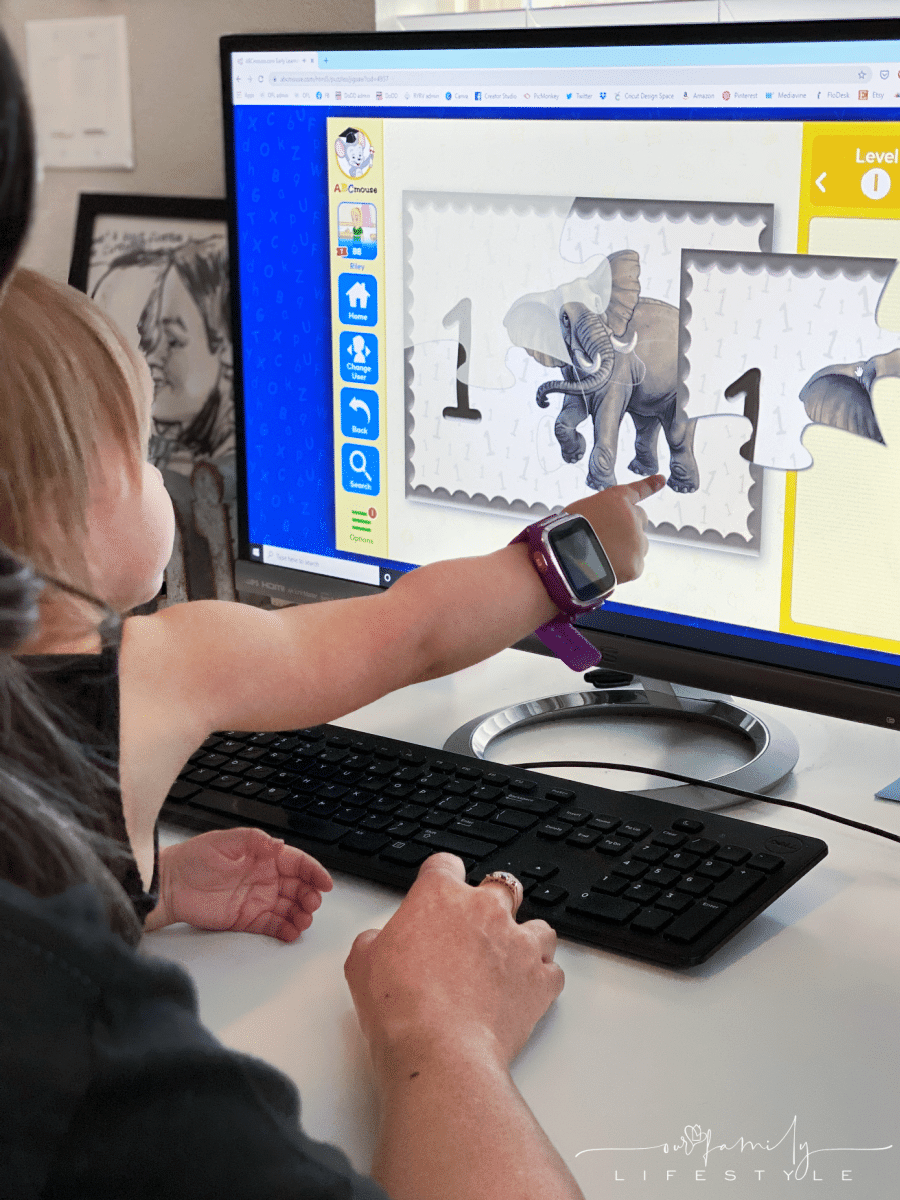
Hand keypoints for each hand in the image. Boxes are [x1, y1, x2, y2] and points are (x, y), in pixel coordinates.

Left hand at [154, 828, 332, 941]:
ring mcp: (257, 900)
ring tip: (303, 920)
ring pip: (289, 908)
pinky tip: (292, 932)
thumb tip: (278, 844)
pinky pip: (273, 926)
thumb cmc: (192, 858)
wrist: (168, 886)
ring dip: (301, 914)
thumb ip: (255, 841)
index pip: (296, 863)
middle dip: (310, 895)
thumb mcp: (226, 840)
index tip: (324, 882)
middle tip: (312, 903)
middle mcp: (264, 878)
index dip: (313, 872)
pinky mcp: (247, 920)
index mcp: (263, 856)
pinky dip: (285, 930)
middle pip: (298, 887)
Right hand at [344, 853, 562, 1074]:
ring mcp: (518, 943)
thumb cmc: (399, 1007)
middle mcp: (484, 909)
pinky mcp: (539, 980)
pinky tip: (526, 992)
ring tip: (510, 961)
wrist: (438, 1049)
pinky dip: (542, 979)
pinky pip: (552, 970)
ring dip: (526, 939)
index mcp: (439, 896)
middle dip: (492, 903)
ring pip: (538, 926)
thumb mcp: (362, 963)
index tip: (440, 891)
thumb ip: (376, 940)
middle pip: (501, 886)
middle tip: (477, 930)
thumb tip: (380, 945)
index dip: (442, 878)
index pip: (445, 864)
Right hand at [565, 473, 664, 582]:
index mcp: (616, 500)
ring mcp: (637, 542)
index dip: (650, 484)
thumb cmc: (563, 533)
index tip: (661, 479)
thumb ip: (599, 514)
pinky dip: (621, 570)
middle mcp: (632, 518)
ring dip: (625, 550)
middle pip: (640, 520)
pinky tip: (604, 569)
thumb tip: (605, 529)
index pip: (637, 490)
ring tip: (601, 556)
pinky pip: (632, 567)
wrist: (565, 558)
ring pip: (638, 546)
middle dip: (629, 528)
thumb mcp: (578, 512)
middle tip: (608, 539)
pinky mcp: (636, 565)